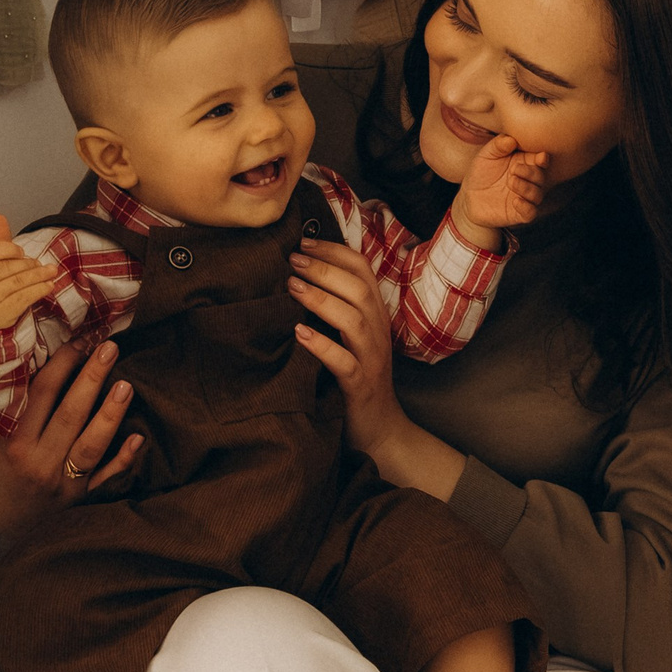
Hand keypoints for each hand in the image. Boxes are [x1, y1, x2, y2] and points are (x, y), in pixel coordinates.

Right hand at [0, 213, 58, 331]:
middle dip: (28, 264)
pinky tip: (49, 285)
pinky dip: (39, 290)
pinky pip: (23, 299)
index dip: (8, 249)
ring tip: (51, 271)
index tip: (21, 251)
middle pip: (6, 268)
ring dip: (38, 275)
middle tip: (41, 264)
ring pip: (17, 283)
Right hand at [0, 337, 143, 533]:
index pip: (41, 393)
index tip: (79, 340)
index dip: (62, 363)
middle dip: (92, 378)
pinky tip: (138, 437)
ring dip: (110, 415)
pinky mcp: (81, 497)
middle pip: (71, 414)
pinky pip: (105, 477)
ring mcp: (62, 481)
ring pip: (91, 446)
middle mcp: (39, 460)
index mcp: (13, 441)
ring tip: (126, 386)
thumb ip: (18, 407)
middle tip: (110, 348)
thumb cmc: (2, 468)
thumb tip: (45, 358)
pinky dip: (122, 459)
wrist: (3, 520)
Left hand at [289, 240, 404, 458]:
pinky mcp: (360, 386)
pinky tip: (299, 333)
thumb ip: (337, 308)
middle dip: (325, 270)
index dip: (335, 252)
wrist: (379, 429)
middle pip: (359, 290)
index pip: (363, 271)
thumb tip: (300, 275)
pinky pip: (344, 363)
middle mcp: (378, 333)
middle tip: (292, 259)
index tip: (303, 242)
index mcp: (376, 316)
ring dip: (321, 299)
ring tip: (292, 286)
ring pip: (353, 321)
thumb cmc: (356, 377)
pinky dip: (322, 346)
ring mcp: (371, 359)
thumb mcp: (350, 337)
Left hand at [453, 135, 547, 242]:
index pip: (541, 161)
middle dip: (531, 173)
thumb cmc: (481, 172)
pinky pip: (530, 213)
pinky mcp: (517, 213)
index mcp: (523, 163)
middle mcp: (527, 181)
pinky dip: (526, 207)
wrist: (469, 197)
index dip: (543, 159)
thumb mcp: (486, 155)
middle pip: (541, 177)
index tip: (540, 157)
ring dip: (527, 188)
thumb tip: (511, 139)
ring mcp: (523, 198)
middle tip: (513, 170)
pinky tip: (515, 201)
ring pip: (538, 195)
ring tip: (511, 182)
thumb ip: (498, 145)